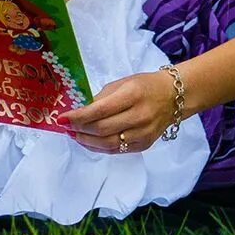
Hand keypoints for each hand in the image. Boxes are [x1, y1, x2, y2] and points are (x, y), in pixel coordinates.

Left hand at [65, 70, 188, 154]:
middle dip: (79, 129)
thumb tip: (79, 112)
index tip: (61, 118)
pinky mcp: (144, 145)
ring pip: (108, 144)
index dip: (78, 117)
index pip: (100, 111)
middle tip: (66, 127)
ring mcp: (143, 133)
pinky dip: (99, 148)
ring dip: (86, 141)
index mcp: (132, 95)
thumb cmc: (144, 86)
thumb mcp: (121, 84)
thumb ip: (101, 99)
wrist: (173, 97)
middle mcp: (140, 116)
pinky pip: (117, 150)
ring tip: (74, 135)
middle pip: (102, 129)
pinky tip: (88, 142)